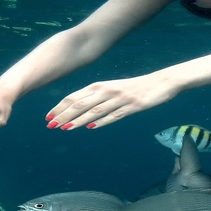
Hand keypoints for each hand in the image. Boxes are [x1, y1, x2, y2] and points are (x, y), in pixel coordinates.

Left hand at [47, 74, 177, 130]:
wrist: (162, 82)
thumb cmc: (136, 87)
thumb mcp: (114, 89)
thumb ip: (98, 97)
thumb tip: (81, 111)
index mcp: (100, 85)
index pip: (74, 96)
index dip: (60, 107)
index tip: (48, 117)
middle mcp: (107, 90)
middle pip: (80, 103)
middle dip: (63, 115)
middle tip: (50, 125)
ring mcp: (119, 98)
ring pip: (94, 110)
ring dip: (78, 120)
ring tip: (65, 128)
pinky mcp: (132, 106)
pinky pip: (114, 115)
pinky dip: (101, 121)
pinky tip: (91, 128)